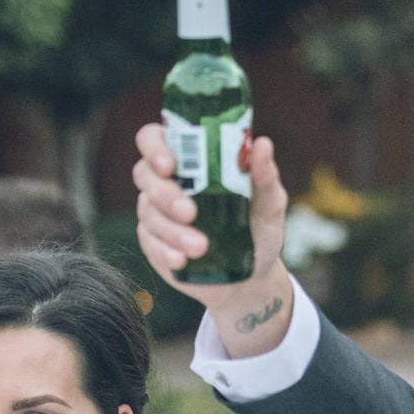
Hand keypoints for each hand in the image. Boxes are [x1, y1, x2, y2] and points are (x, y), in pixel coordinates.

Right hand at [131, 122, 288, 301]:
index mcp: (191, 161)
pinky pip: (149, 244)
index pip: (155, 138)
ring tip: (200, 247)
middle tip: (189, 212)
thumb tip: (262, 145)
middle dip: (163, 192)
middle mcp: (168, 182)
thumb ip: (264, 175)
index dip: (154, 147)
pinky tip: (181, 260)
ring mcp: (157, 214)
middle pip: (144, 174)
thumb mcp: (269, 203)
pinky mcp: (154, 244)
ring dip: (172, 230)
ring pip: (148, 213)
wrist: (252, 275)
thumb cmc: (259, 229)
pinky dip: (165, 252)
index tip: (170, 165)